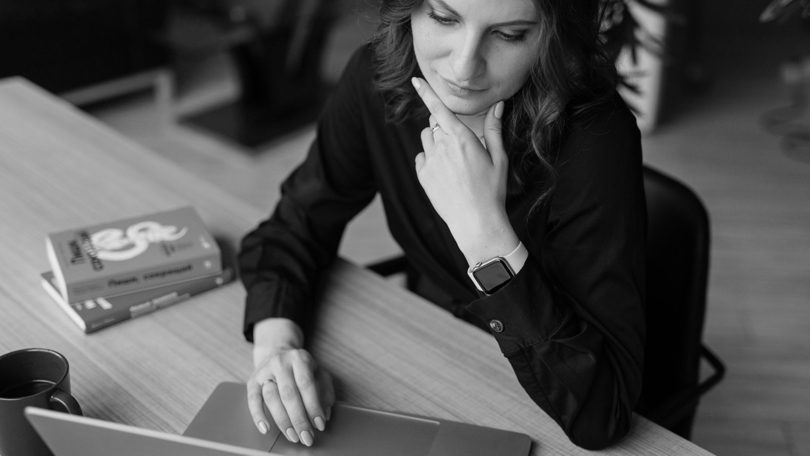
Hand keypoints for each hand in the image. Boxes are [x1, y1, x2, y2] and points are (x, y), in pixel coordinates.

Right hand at [246, 319, 334, 446]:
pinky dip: (258, 416)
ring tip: (292, 436)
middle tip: (306, 437)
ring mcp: (264, 371)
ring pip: (271, 398)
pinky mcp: (252, 381)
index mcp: (300, 359)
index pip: (306, 384)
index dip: (313, 406)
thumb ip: (325, 392)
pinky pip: (252, 400)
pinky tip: (266, 428)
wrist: (276, 352)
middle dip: (298, 419)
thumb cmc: (301, 368)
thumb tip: (325, 414)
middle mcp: (281, 363)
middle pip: (289, 394)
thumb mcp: (318, 373)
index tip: (319, 425)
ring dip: (282, 420)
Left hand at [411, 77, 517, 263]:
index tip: (415, 80)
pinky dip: (430, 160)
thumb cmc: (491, 191)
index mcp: (462, 139)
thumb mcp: (499, 159)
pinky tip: (445, 174)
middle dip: (443, 127)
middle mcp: (443, 147)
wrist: (476, 222)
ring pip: (426, 139)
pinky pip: (421, 158)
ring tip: (453, 162)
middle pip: (434, 124)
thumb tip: (498, 106)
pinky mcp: (423, 176)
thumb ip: (494, 130)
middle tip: (460, 147)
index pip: (440, 108)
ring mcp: (430, 162)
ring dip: (436, 142)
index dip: (426, 92)